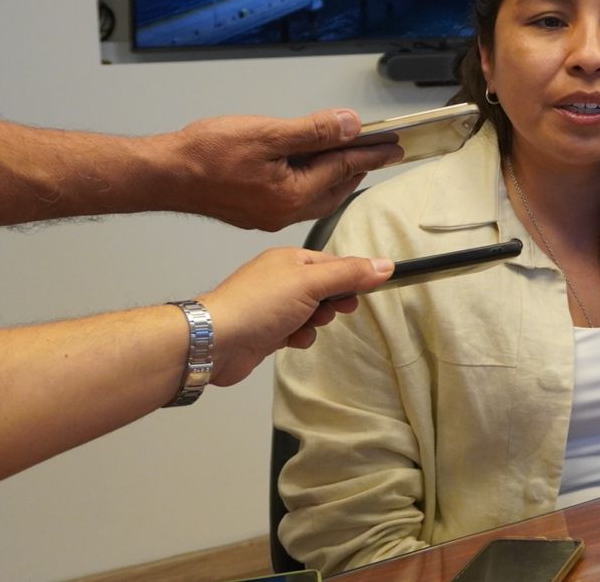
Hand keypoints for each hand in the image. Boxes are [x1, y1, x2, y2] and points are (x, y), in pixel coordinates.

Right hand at [162, 108, 401, 230]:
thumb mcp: (267, 133)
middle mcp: (284, 212)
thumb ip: (314, 130)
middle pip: (336, 188)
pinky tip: (310, 169)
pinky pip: (297, 198)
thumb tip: (349, 124)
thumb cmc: (205, 155)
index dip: (371, 153)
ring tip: (350, 157)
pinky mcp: (255, 212)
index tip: (393, 147)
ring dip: (336, 176)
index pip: (344, 169)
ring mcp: (269, 215)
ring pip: (317, 196)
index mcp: (292, 195)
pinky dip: (312, 182)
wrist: (162, 174)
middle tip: (378, 151)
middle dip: (358, 167)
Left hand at [198, 247, 393, 386]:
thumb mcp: (311, 283)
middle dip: (333, 303)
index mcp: (290, 259)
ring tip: (305, 326)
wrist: (215, 341)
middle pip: (326, 288)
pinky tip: (291, 341)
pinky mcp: (268, 330)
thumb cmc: (256, 305)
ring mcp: (273, 306)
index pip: (334, 263)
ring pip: (313, 313)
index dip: (352, 277)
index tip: (365, 291)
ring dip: (316, 323)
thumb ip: (349, 274)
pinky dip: (300, 337)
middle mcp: (281, 279)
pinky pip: (298, 331)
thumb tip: (384, 265)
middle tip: (334, 310)